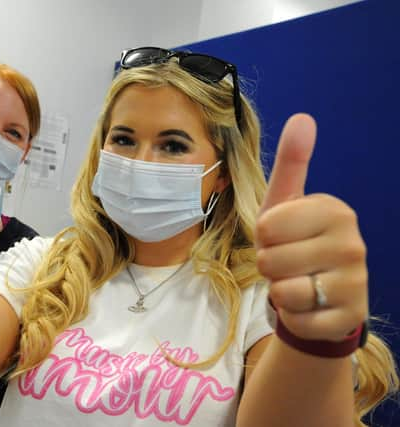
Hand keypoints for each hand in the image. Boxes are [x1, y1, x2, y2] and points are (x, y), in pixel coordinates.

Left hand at [255, 114, 367, 341]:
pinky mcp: (349, 317)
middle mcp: (352, 243)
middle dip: (269, 266)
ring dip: (279, 291)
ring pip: (282, 291)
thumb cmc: (295, 243)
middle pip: (270, 259)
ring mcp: (356, 283)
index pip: (266, 225)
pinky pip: (296, 319)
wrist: (320, 295)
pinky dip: (292, 317)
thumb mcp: (286, 203)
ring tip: (298, 283)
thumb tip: (302, 118)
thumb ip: (292, 163)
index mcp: (334, 210)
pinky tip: (308, 307)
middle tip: (289, 263)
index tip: (282, 237)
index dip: (263, 236)